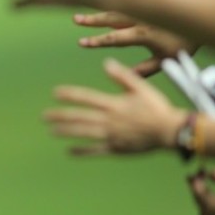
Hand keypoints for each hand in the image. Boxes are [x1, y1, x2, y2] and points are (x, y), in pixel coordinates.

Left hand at [44, 58, 183, 154]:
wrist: (170, 131)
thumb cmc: (157, 107)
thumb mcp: (141, 87)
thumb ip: (122, 76)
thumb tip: (106, 63)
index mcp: (114, 104)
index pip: (86, 97)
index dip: (70, 95)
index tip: (55, 93)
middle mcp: (109, 120)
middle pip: (80, 117)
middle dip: (60, 116)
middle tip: (44, 116)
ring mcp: (111, 135)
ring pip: (84, 133)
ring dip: (66, 131)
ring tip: (51, 130)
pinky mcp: (116, 148)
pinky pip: (96, 150)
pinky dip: (82, 151)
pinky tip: (69, 151)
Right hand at [72, 10, 196, 76]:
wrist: (200, 18)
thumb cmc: (185, 43)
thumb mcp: (166, 60)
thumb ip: (146, 69)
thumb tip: (129, 74)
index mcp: (142, 34)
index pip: (115, 38)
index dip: (97, 41)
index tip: (82, 43)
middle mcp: (139, 19)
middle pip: (111, 18)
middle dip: (92, 20)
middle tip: (76, 20)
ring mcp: (143, 9)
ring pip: (117, 8)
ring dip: (99, 10)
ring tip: (84, 12)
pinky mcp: (147, 2)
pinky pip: (127, 0)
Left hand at [187, 166, 214, 214]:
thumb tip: (208, 172)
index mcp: (210, 205)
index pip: (195, 189)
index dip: (196, 177)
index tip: (201, 169)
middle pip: (198, 200)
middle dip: (199, 188)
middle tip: (201, 177)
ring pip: (205, 211)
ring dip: (204, 200)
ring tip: (209, 191)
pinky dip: (213, 209)